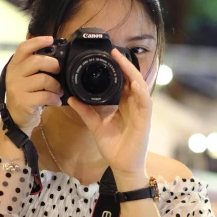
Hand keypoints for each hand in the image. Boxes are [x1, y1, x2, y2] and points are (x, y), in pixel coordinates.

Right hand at [5, 36, 62, 134]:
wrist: (16, 119)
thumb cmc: (25, 96)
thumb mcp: (25, 79)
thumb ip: (34, 68)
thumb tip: (56, 58)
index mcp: (14, 66)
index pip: (23, 48)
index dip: (37, 41)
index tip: (50, 39)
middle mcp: (13, 75)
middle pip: (36, 61)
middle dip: (53, 64)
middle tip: (58, 71)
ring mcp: (17, 89)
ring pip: (43, 79)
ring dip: (56, 85)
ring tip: (58, 91)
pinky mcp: (24, 102)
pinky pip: (45, 95)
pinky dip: (55, 98)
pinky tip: (55, 101)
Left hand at [67, 49, 151, 176]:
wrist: (122, 166)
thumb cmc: (113, 147)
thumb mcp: (95, 125)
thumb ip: (85, 111)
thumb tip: (70, 98)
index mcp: (124, 104)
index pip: (122, 81)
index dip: (117, 67)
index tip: (108, 55)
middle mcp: (134, 104)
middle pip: (132, 79)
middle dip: (124, 64)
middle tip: (114, 50)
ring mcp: (141, 111)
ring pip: (139, 85)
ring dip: (132, 72)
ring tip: (122, 59)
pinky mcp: (145, 119)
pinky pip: (145, 101)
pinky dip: (140, 91)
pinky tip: (133, 82)